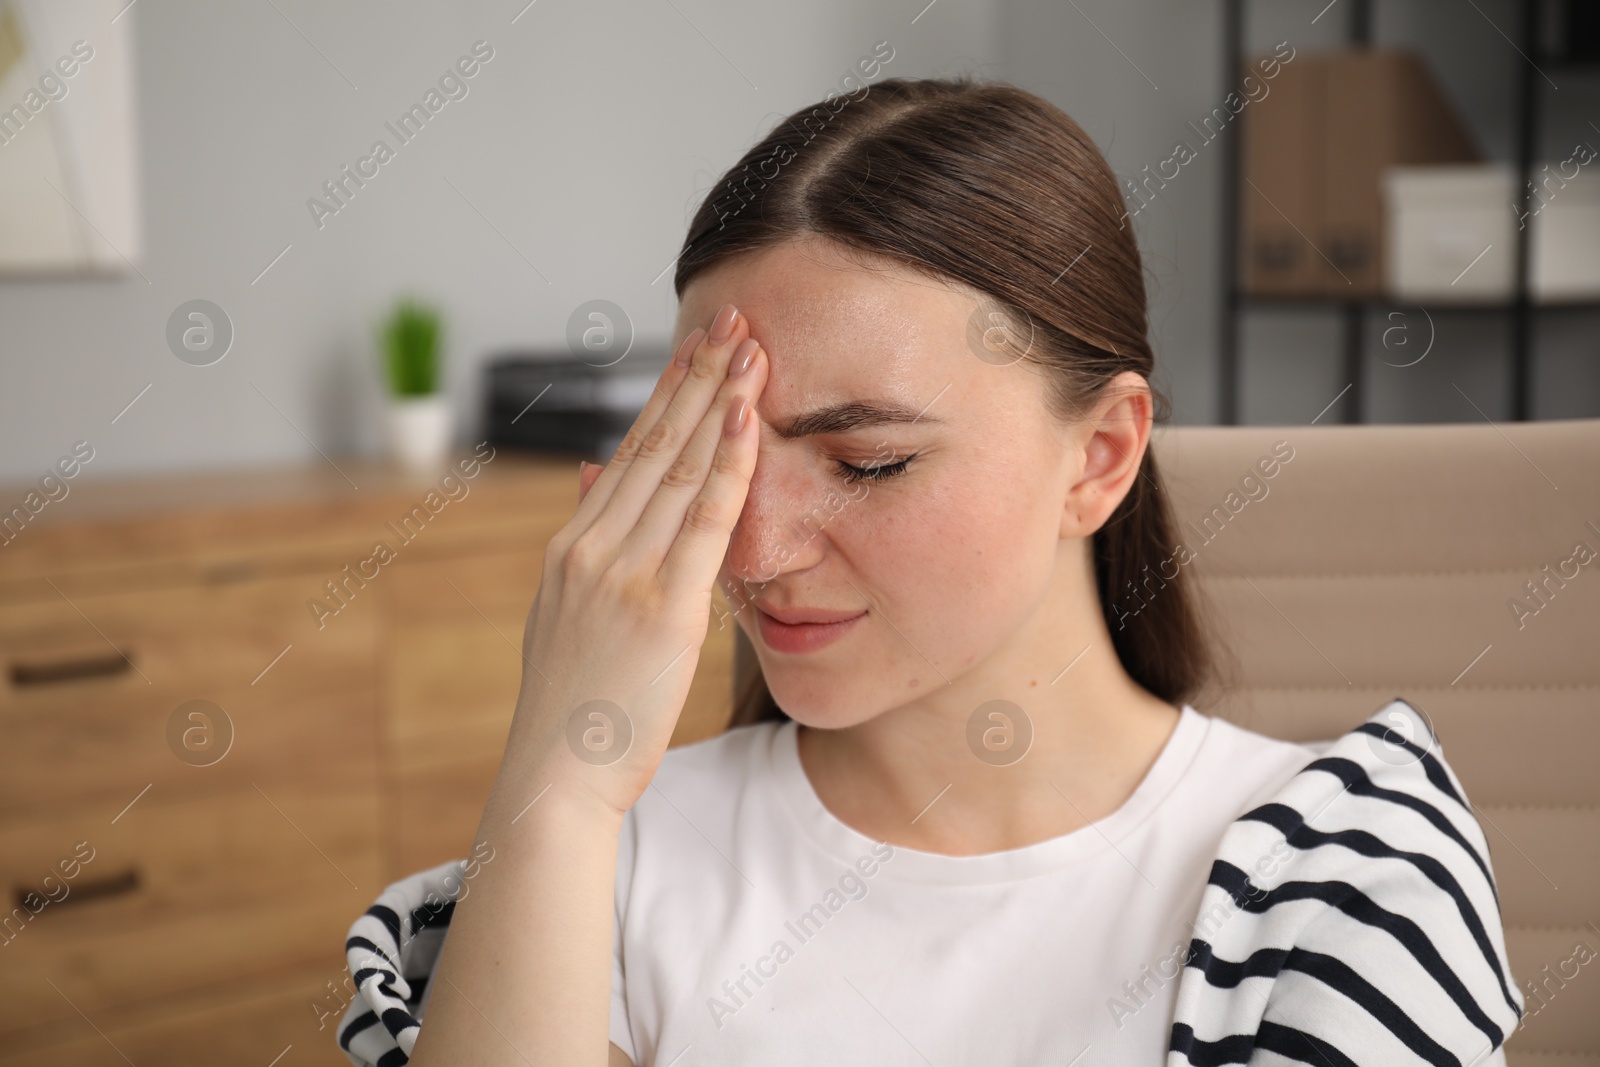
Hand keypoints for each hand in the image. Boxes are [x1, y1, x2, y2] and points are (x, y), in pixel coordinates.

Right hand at [507, 303, 767, 815]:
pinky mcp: (659, 608)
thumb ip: (585, 542)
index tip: (696, 348)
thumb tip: (590, 475)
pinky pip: (704, 521)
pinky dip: (727, 465)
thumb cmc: (573, 708)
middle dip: (695, 375)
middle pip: (652, 444)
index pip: (628, 454)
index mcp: (572, 548)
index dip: (666, 396)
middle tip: (730, 317)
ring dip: (718, 401)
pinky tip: (748, 419)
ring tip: (750, 346)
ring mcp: (622, 574)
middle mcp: (591, 547)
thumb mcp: (564, 615)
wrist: (555, 778)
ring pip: (678, 468)